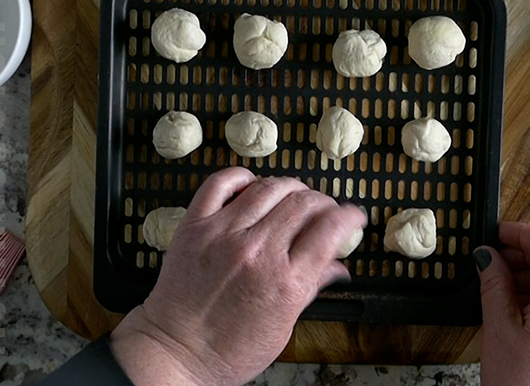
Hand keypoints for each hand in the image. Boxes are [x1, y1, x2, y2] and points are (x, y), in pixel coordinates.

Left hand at [110, 167, 366, 385]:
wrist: (176, 353)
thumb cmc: (230, 349)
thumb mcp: (283, 325)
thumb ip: (312, 287)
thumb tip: (339, 268)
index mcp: (286, 281)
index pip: (330, 228)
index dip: (350, 215)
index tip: (353, 215)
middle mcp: (257, 250)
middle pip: (304, 202)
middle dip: (324, 202)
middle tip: (325, 210)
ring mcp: (223, 233)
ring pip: (269, 187)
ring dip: (290, 187)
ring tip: (293, 197)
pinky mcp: (195, 225)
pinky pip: (221, 182)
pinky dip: (241, 177)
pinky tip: (251, 185)